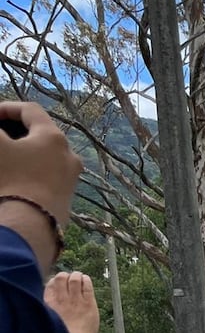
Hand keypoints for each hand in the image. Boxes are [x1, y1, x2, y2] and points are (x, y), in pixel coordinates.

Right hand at [0, 101, 82, 223]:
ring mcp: (70, 177)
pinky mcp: (66, 196)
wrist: (31, 225)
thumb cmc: (11, 180)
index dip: (6, 108)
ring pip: (44, 156)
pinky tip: (15, 178)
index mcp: (53, 137)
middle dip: (15, 131)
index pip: (30, 110)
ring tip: (6, 158)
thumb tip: (2, 136)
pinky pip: (47, 175)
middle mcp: (68, 154)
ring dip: (23, 152)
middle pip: (40, 133)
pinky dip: (30, 170)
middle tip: (1, 135)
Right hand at [43, 271, 99, 332]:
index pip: (50, 284)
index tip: (58, 282)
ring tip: (79, 277)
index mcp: (49, 303)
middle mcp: (61, 299)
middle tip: (70, 277)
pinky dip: (86, 280)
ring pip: (75, 279)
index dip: (54, 280)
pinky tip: (86, 280)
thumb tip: (52, 302)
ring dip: (77, 275)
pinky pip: (87, 286)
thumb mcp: (47, 321)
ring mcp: (75, 300)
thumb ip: (49, 309)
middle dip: (65, 275)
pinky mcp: (88, 303)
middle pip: (61, 278)